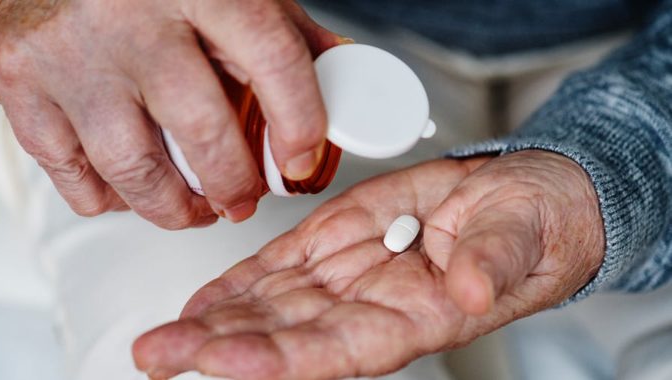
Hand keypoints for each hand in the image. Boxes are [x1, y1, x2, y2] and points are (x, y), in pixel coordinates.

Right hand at [0, 0, 341, 227]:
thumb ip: (281, 27)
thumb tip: (336, 76)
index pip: (271, 59)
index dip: (299, 123)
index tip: (301, 161)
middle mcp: (129, 16)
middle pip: (199, 129)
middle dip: (233, 184)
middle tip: (242, 200)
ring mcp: (68, 54)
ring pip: (131, 168)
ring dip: (173, 208)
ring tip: (193, 208)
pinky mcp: (20, 84)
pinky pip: (72, 175)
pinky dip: (109, 198)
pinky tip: (131, 188)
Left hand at [132, 151, 604, 379]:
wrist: (515, 200)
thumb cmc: (528, 225)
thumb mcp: (522, 236)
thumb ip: (492, 262)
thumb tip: (470, 287)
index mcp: (414, 317)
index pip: (337, 351)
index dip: (279, 359)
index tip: (224, 360)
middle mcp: (367, 308)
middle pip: (283, 337)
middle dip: (220, 348)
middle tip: (161, 353)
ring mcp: (345, 277)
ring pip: (268, 307)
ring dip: (212, 322)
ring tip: (161, 339)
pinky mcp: (333, 243)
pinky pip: (276, 269)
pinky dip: (235, 285)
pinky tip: (198, 304)